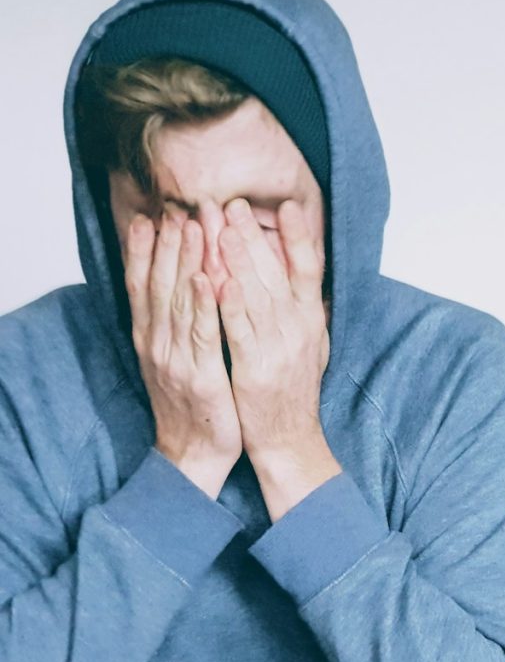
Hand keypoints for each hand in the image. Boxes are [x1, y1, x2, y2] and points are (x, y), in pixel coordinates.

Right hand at [124, 210, 242, 498]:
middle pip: (159, 284)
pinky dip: (201, 304)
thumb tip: (179, 289)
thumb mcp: (177, 361)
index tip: (152, 215)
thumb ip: (176, 326)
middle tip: (177, 206)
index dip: (146, 250)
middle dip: (168, 244)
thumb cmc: (193, 406)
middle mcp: (158, 344)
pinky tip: (205, 277)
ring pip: (178, 301)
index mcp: (151, 339)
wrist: (194, 455)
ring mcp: (176, 359)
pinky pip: (201, 334)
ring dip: (184, 260)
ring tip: (191, 225)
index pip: (144, 286)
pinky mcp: (201, 376)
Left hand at [216, 197, 329, 467]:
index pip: (310, 270)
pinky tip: (216, 279)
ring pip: (257, 295)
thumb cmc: (292, 392)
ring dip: (238, 259)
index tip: (287, 206)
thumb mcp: (311, 346)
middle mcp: (300, 330)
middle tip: (232, 203)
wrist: (289, 440)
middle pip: (277, 273)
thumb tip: (305, 275)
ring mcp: (279, 349)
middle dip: (253, 236)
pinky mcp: (256, 369)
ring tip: (220, 226)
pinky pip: (241, 331)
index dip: (300, 237)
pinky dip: (230, 304)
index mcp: (311, 321)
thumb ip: (305, 311)